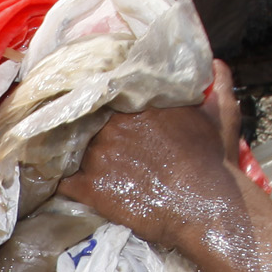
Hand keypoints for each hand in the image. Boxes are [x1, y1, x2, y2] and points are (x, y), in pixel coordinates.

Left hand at [59, 60, 271, 271]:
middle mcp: (112, 124)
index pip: (103, 91)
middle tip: (76, 129)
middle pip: (82, 117)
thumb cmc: (214, 162)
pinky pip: (60, 179)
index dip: (96, 97)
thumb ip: (217, 84)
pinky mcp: (90, 187)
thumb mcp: (222, 115)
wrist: (206, 207)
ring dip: (64, 149)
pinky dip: (54, 178)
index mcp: (137, 103)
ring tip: (58, 153)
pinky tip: (50, 178)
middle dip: (80, 122)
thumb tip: (218, 63)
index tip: (93, 102)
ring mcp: (98, 155)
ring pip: (67, 145)